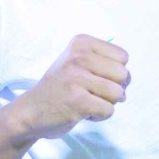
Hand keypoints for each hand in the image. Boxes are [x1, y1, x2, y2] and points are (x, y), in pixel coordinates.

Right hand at [10, 36, 129, 142]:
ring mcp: (78, 78)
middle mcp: (79, 56)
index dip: (116, 73)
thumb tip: (128, 77)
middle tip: (94, 94)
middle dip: (115, 90)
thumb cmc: (59, 87)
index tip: (97, 79)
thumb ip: (101, 61)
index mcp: (82, 43)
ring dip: (107, 104)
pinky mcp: (78, 100)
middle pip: (124, 75)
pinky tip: (83, 112)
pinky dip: (100, 116)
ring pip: (118, 94)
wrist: (30, 111)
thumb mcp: (76, 62)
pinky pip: (109, 110)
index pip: (123, 57)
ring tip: (88, 102)